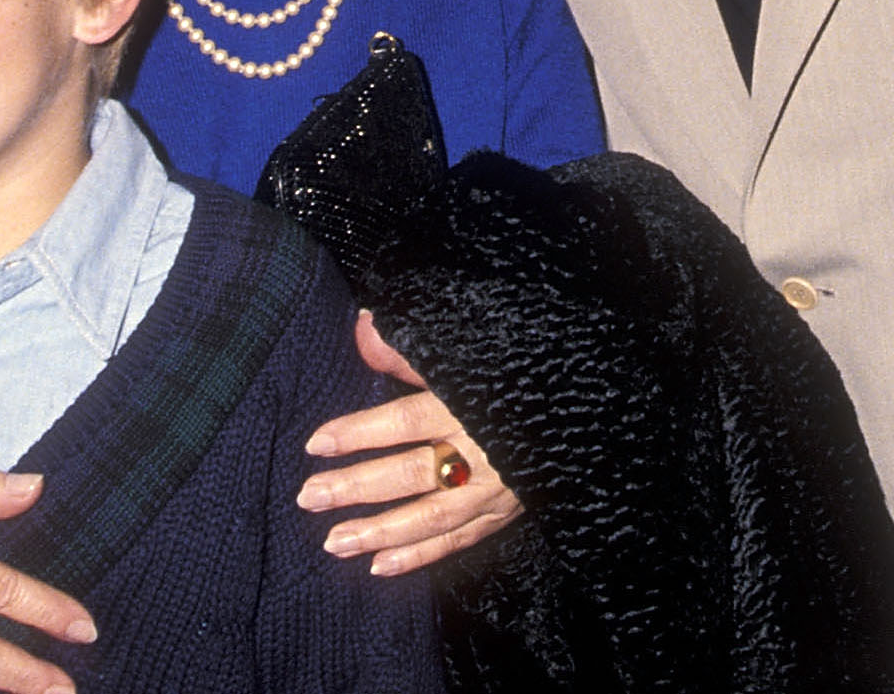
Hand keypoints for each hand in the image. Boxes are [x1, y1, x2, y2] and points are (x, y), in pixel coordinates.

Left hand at [298, 308, 520, 574]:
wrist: (584, 403)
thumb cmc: (516, 371)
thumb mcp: (468, 352)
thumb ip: (411, 348)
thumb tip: (361, 327)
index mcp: (472, 404)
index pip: (406, 421)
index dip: (359, 433)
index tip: (315, 443)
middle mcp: (483, 452)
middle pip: (412, 474)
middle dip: (357, 488)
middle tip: (309, 497)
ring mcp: (495, 489)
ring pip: (430, 517)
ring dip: (380, 533)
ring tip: (333, 542)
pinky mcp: (504, 513)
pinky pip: (458, 541)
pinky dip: (419, 556)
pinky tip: (379, 566)